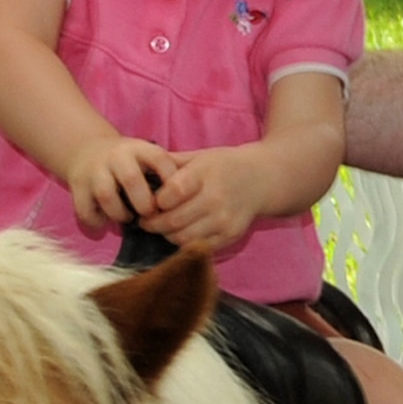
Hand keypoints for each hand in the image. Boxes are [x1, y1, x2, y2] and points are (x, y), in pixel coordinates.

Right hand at [66, 137, 175, 230]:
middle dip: (144, 203)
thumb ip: (170, 173)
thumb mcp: (150, 158)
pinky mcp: (76, 185)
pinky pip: (85, 209)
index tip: (177, 200)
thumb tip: (200, 201)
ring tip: (128, 218)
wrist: (87, 150)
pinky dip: (96, 221)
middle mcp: (116, 156)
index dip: (171, 182)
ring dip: (120, 214)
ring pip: (106, 195)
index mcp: (140, 149)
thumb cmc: (131, 163)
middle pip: (131, 179)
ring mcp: (95, 170)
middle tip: (150, 215)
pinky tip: (104, 224)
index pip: (161, 161)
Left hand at [141, 148, 273, 252]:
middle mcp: (216, 199)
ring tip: (161, 227)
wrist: (262, 180)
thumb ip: (171, 164)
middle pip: (173, 220)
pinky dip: (184, 243)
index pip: (172, 193)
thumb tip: (140, 172)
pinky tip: (180, 233)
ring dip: (166, 235)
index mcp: (206, 174)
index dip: (156, 201)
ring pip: (182, 238)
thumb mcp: (200, 156)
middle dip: (153, 223)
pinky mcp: (230, 236)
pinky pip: (198, 247)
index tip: (150, 201)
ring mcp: (224, 220)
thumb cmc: (225, 165)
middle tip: (145, 220)